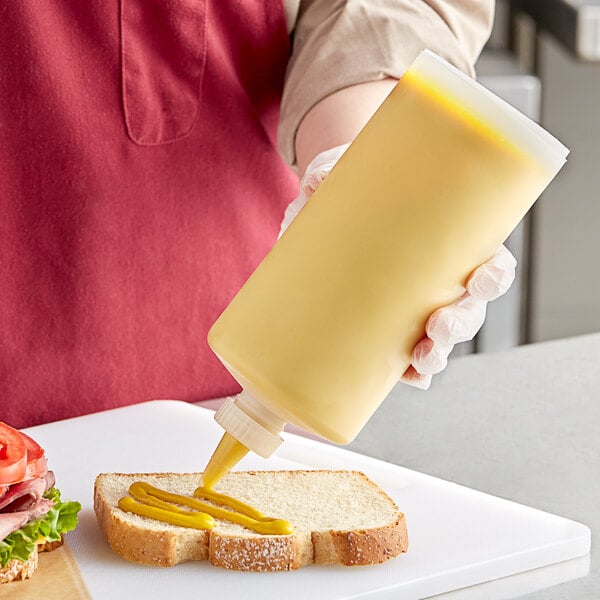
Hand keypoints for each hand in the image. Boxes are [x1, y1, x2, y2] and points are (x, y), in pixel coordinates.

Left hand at [279, 147, 517, 389]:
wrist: (331, 210)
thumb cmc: (357, 191)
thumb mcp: (345, 171)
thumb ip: (331, 168)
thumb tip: (317, 180)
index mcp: (446, 242)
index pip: (487, 260)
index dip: (494, 275)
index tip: (482, 279)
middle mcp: (438, 278)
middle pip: (468, 308)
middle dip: (460, 324)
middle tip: (439, 325)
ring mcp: (414, 305)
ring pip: (440, 337)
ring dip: (436, 353)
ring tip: (421, 357)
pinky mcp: (384, 324)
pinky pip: (405, 355)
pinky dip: (410, 371)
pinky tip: (404, 377)